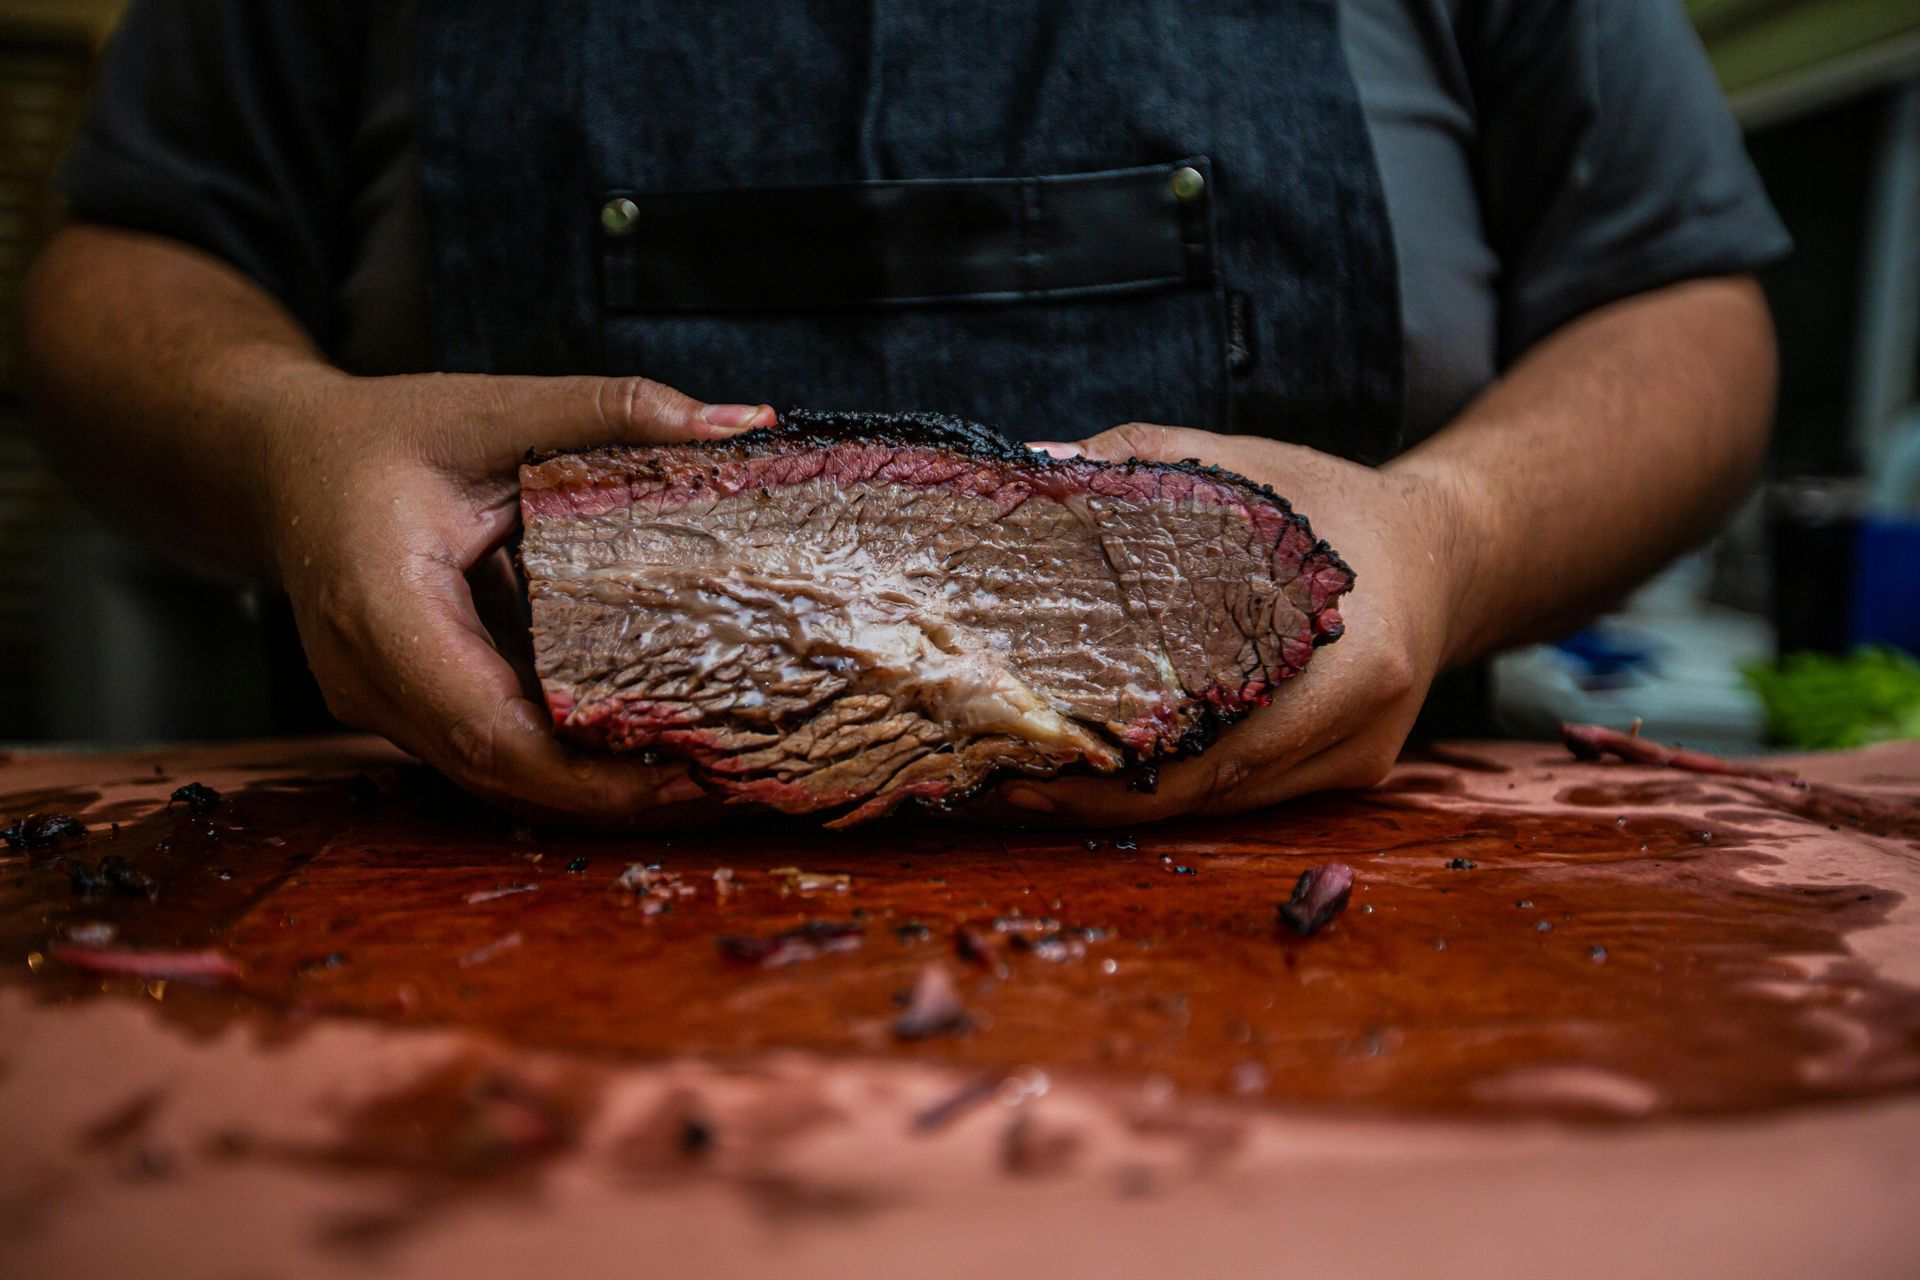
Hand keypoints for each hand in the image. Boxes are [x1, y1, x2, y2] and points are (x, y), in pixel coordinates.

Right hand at [258, 370, 774, 822]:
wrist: (279, 463)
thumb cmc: (378, 434)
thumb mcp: (495, 407)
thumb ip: (612, 410)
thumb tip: (745, 421)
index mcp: (381, 606)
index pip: (487, 730)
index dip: (585, 774)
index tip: (680, 775)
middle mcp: (368, 677)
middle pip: (496, 773)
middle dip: (607, 796)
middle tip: (717, 790)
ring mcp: (376, 704)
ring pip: (489, 778)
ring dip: (588, 790)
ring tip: (695, 782)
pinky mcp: (399, 708)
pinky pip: (482, 753)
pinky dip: (557, 761)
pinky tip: (635, 751)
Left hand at [990, 423, 1466, 821]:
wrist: (1444, 550)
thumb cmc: (1334, 504)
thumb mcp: (1245, 465)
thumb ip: (1141, 461)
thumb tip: (1032, 466)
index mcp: (1355, 667)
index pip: (1216, 751)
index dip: (1116, 775)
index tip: (1028, 773)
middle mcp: (1362, 731)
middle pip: (1209, 793)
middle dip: (1101, 799)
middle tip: (1005, 788)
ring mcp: (1356, 762)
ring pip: (1222, 803)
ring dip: (1128, 799)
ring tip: (1030, 784)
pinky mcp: (1345, 772)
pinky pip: (1244, 790)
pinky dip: (1173, 781)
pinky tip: (1102, 767)